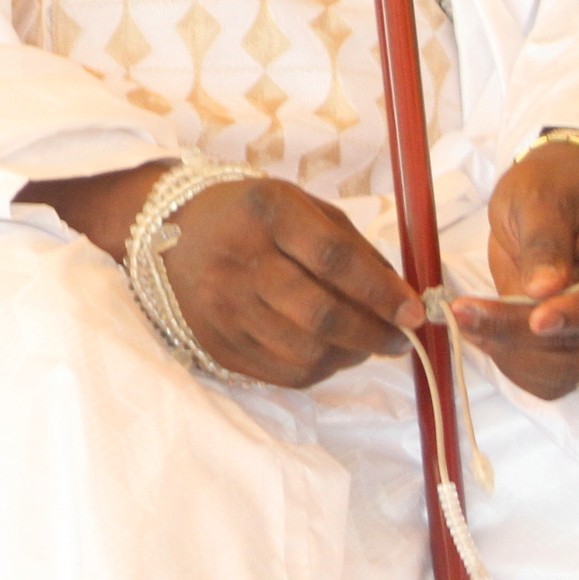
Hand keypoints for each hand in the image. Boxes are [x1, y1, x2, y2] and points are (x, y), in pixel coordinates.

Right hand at [41, 163, 412, 387]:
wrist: (164, 232)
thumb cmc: (248, 216)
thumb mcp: (299, 206)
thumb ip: (353, 247)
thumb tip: (403, 298)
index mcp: (264, 213)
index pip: (333, 259)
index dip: (382, 291)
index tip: (414, 312)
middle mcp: (237, 260)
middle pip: (320, 315)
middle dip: (373, 334)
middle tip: (399, 338)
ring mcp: (222, 307)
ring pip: (305, 352)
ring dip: (350, 356)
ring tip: (364, 344)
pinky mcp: (216, 343)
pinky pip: (283, 373)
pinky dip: (319, 369)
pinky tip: (328, 352)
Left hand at [450, 140, 578, 399]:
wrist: (552, 192)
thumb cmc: (553, 183)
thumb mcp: (540, 195)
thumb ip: (545, 240)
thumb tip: (545, 290)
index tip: (537, 320)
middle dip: (527, 337)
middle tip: (466, 314)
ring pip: (569, 368)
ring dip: (514, 355)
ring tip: (466, 318)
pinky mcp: (574, 339)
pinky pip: (551, 372)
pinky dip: (513, 362)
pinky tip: (479, 331)